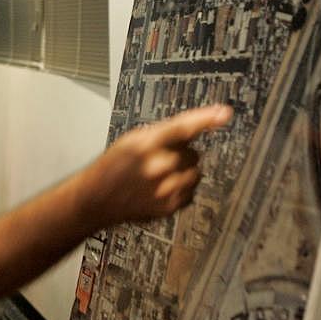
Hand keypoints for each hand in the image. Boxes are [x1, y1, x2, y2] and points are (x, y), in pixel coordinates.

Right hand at [85, 104, 231, 224]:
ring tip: (159, 176)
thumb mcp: (132, 140)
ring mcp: (164, 188)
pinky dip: (181, 189)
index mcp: (145, 144)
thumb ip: (163, 134)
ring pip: (195, 173)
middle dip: (181, 154)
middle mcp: (157, 166)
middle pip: (192, 154)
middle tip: (158, 160)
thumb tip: (199, 124)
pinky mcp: (169, 206)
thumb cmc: (114, 166)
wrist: (96, 199)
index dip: (205, 119)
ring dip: (183, 172)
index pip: (181, 127)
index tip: (224, 113)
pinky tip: (160, 189)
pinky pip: (191, 192)